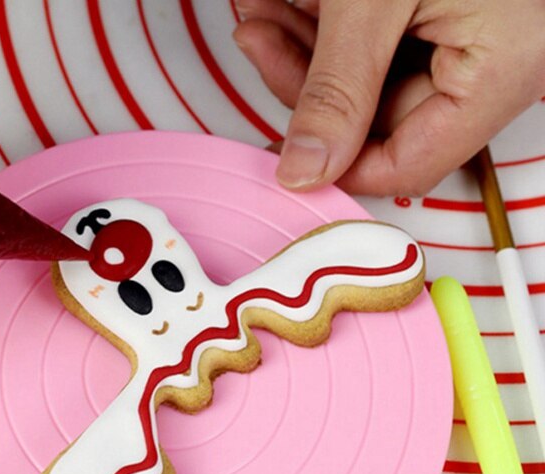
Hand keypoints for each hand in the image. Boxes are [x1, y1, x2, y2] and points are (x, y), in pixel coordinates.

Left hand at [234, 0, 544, 195]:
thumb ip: (336, 91)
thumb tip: (303, 171)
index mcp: (502, 73)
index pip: (408, 164)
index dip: (338, 166)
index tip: (282, 154)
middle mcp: (499, 65)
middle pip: (381, 119)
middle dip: (306, 80)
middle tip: (257, 35)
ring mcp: (478, 36)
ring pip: (376, 77)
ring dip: (311, 47)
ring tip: (264, 8)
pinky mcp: (458, 11)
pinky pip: (388, 40)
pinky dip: (338, 23)